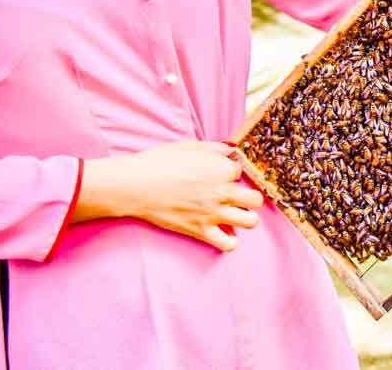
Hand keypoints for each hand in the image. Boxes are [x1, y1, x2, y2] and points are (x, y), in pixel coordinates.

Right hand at [74, 141, 264, 251]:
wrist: (135, 186)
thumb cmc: (159, 163)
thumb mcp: (189, 146)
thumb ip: (215, 148)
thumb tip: (230, 150)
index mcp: (222, 169)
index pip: (242, 172)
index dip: (232, 173)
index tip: (221, 175)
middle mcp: (223, 192)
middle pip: (256, 199)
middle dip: (250, 197)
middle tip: (236, 196)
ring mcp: (214, 214)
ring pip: (250, 222)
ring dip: (245, 218)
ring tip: (233, 214)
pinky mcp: (200, 231)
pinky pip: (229, 244)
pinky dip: (229, 240)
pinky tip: (222, 231)